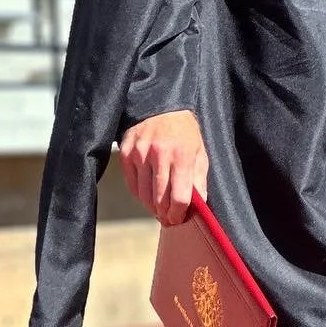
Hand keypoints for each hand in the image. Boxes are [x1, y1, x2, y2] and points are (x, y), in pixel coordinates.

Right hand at [117, 109, 208, 226]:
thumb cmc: (184, 132)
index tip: (178, 219)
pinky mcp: (126, 153)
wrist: (160, 106)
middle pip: (160, 199)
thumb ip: (199, 179)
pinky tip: (147, 197)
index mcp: (182, 156)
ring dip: (151, 208)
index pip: (180, 197)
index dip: (179, 213)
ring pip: (144, 195)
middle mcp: (159, 155)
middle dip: (165, 214)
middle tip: (168, 220)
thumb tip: (198, 205)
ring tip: (158, 211)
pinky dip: (139, 195)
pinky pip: (132, 185)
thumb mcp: (200, 152)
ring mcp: (140, 154)